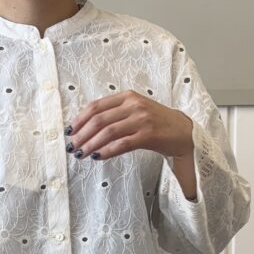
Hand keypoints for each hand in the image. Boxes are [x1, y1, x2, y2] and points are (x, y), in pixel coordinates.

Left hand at [64, 90, 193, 160]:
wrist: (183, 132)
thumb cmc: (156, 122)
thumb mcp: (134, 110)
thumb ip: (114, 113)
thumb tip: (87, 126)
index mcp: (127, 96)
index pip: (96, 106)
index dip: (79, 119)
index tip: (70, 131)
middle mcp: (134, 105)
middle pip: (99, 119)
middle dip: (82, 134)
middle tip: (72, 146)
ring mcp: (142, 119)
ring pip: (108, 132)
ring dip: (91, 145)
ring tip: (81, 154)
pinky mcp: (148, 135)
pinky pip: (122, 144)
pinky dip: (106, 151)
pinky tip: (98, 157)